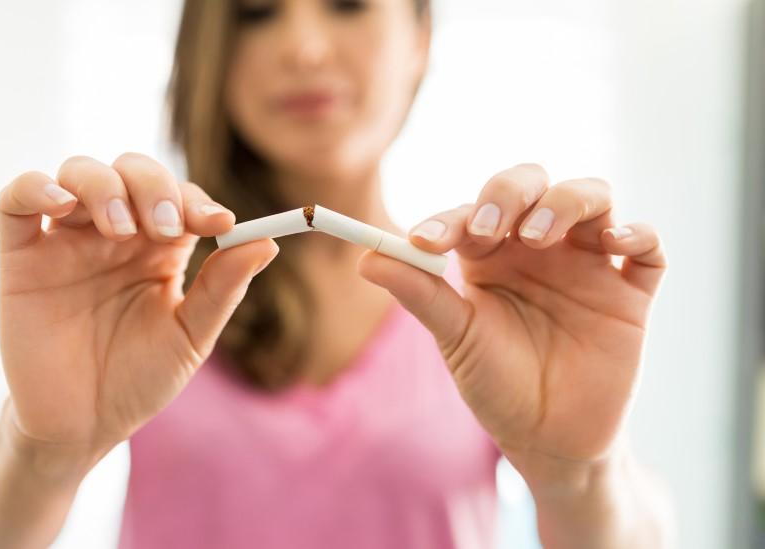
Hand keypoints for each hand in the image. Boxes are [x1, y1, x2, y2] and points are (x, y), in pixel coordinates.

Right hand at [0, 153, 277, 465]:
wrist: (82, 425)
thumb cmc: (138, 380)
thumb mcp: (190, 338)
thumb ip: (222, 289)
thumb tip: (267, 241)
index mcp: (159, 247)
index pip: (180, 196)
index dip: (198, 200)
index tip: (220, 223)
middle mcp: (114, 233)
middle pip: (133, 170)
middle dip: (154, 187)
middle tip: (165, 228)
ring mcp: (66, 239)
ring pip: (79, 172)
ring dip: (105, 187)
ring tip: (120, 229)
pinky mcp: (21, 255)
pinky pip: (16, 199)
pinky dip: (36, 186)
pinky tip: (60, 204)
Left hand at [358, 164, 666, 470]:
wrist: (547, 439)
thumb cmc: (496, 383)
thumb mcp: (456, 337)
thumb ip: (420, 294)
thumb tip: (365, 257)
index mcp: (492, 254)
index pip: (472, 212)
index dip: (449, 219)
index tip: (423, 242)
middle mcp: (539, 248)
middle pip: (533, 184)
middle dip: (510, 193)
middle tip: (492, 229)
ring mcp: (588, 264)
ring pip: (592, 197)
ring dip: (565, 202)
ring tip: (539, 237)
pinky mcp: (629, 293)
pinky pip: (647, 248)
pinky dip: (637, 234)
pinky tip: (614, 242)